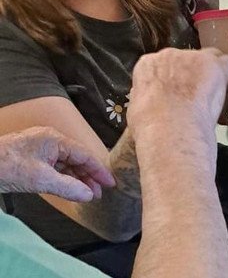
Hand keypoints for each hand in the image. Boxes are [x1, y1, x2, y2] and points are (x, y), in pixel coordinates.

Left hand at [0, 127, 114, 202]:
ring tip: (86, 194)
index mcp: (55, 139)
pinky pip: (54, 167)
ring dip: (76, 179)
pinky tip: (68, 188)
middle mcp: (50, 140)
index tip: (110, 183)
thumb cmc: (7, 167)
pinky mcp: (31, 157)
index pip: (84, 155)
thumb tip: (89, 195)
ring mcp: (40, 148)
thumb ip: (68, 187)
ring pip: (65, 164)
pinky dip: (63, 178)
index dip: (98, 170)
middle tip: (98, 193)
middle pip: (76, 158)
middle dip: (88, 177)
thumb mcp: (40, 179)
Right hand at [128, 48, 227, 137]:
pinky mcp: (213, 64)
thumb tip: (148, 100)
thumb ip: (146, 97)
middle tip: (201, 98)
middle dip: (196, 75)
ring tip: (217, 98)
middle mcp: (169, 55)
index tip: (182, 94)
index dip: (177, 79)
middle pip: (190, 59)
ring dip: (215, 75)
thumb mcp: (137, 109)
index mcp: (147, 64)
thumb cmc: (151, 127)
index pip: (167, 64)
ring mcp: (193, 57)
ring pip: (212, 59)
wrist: (169, 128)